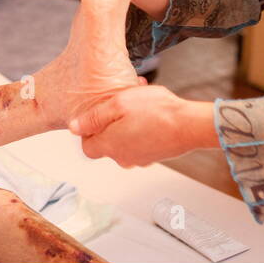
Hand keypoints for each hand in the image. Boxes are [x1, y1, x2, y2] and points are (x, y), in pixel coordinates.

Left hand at [69, 85, 201, 167]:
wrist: (189, 125)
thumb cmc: (157, 112)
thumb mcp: (118, 104)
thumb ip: (93, 117)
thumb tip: (74, 127)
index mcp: (110, 146)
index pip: (87, 147)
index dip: (90, 130)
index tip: (101, 114)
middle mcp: (123, 158)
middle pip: (107, 144)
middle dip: (111, 123)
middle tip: (123, 103)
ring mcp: (140, 159)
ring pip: (124, 141)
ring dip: (127, 124)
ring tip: (140, 104)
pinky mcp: (154, 156)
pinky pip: (140, 142)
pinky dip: (141, 129)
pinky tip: (151, 113)